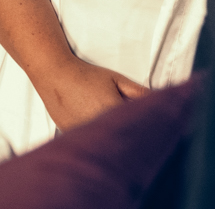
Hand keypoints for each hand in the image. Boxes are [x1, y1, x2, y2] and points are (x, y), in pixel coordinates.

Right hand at [33, 56, 150, 130]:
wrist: (56, 75)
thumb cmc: (87, 76)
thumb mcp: (117, 80)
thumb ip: (139, 92)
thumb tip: (158, 100)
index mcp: (112, 111)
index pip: (135, 125)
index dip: (145, 127)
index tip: (154, 129)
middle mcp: (96, 125)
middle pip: (119, 134)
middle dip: (129, 133)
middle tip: (139, 131)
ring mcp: (82, 132)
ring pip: (103, 139)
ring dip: (111, 137)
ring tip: (117, 130)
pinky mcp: (71, 135)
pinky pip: (89, 139)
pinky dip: (96, 137)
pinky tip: (99, 131)